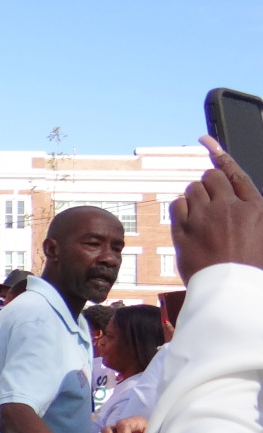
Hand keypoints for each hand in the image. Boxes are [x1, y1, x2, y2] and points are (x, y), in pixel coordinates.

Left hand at [171, 135, 262, 278]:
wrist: (232, 291)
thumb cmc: (253, 267)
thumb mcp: (262, 234)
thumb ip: (249, 210)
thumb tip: (239, 200)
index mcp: (254, 208)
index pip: (234, 172)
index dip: (218, 153)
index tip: (203, 140)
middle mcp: (229, 207)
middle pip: (210, 177)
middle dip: (209, 185)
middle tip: (212, 203)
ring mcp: (204, 218)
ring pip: (192, 189)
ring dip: (195, 197)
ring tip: (203, 218)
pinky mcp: (184, 230)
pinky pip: (177, 205)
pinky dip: (182, 209)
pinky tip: (189, 222)